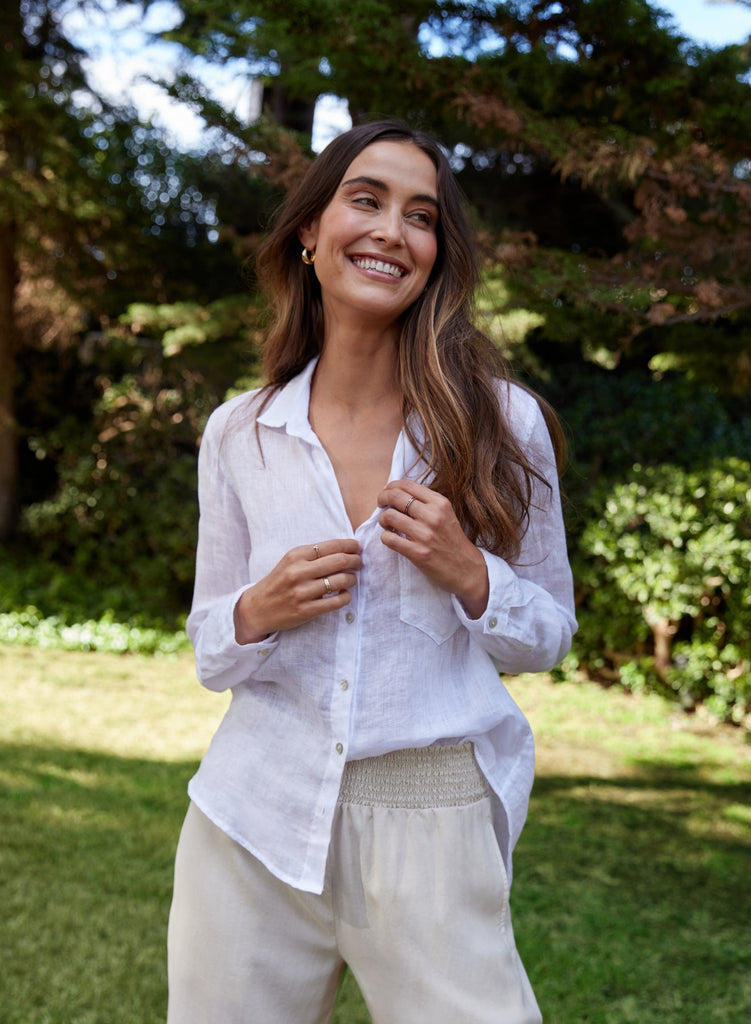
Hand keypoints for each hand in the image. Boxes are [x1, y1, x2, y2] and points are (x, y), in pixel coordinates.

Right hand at [234, 539, 361, 643]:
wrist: (257, 608)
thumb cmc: (279, 582)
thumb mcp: (290, 562)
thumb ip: (313, 555)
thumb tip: (345, 549)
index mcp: (296, 555)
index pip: (332, 545)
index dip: (350, 546)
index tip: (357, 548)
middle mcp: (299, 572)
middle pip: (340, 561)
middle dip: (356, 561)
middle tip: (359, 563)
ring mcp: (302, 592)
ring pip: (341, 581)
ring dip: (352, 579)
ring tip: (351, 580)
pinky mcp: (306, 610)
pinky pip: (336, 602)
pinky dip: (346, 597)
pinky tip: (344, 595)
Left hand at [377, 480, 488, 618]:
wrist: (467, 569)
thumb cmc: (453, 541)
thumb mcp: (446, 514)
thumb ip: (426, 503)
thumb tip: (397, 493)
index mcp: (440, 503)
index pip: (407, 484)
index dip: (391, 486)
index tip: (387, 493)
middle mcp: (433, 515)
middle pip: (395, 496)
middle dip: (382, 498)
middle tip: (381, 505)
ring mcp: (425, 534)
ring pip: (389, 516)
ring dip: (382, 519)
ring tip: (387, 525)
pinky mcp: (418, 553)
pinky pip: (389, 539)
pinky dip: (385, 537)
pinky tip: (392, 538)